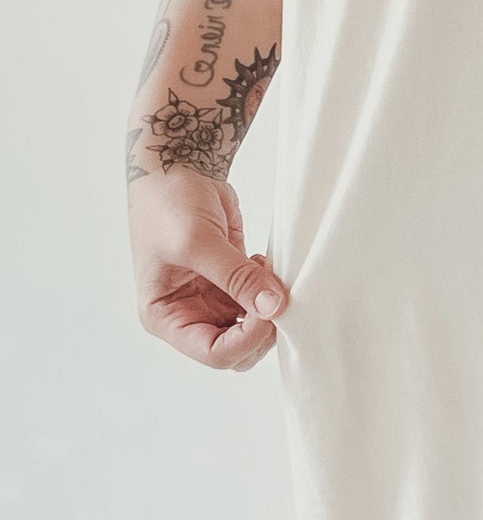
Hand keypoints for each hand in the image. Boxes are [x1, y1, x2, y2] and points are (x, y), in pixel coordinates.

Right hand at [130, 167, 289, 371]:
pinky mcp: (231, 278)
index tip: (270, 311)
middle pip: (236, 346)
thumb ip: (236, 277)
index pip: (213, 353)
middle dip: (262, 328)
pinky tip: (266, 264)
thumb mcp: (197, 242)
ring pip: (251, 325)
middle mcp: (187, 313)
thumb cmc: (168, 204)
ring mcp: (211, 296)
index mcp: (165, 316)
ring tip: (271, 275)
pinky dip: (271, 288)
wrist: (176, 167)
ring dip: (270, 306)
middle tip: (279, 296)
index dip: (246, 340)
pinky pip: (258, 298)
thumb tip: (274, 307)